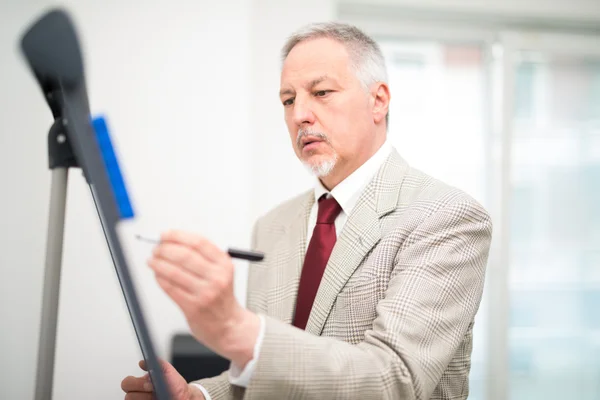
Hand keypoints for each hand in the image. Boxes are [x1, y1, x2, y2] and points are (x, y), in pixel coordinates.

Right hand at [121, 359, 203, 399]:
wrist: (185, 396)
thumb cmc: (175, 385)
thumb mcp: (168, 371)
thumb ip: (157, 363)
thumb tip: (142, 362)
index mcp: (141, 384)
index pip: (127, 383)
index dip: (136, 383)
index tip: (149, 381)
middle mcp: (139, 394)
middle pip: (128, 395)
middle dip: (141, 390)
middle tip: (153, 388)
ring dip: (146, 398)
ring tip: (159, 395)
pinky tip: (159, 398)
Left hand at [148, 230, 259, 367]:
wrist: (228, 324)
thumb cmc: (220, 296)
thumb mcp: (221, 272)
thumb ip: (202, 256)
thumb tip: (173, 242)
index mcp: (224, 264)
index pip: (198, 243)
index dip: (178, 236)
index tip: (165, 235)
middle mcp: (216, 277)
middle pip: (185, 255)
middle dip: (165, 249)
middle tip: (156, 248)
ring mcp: (205, 293)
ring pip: (175, 272)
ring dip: (159, 264)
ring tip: (152, 261)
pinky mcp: (193, 307)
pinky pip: (171, 288)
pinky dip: (160, 279)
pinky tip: (157, 275)